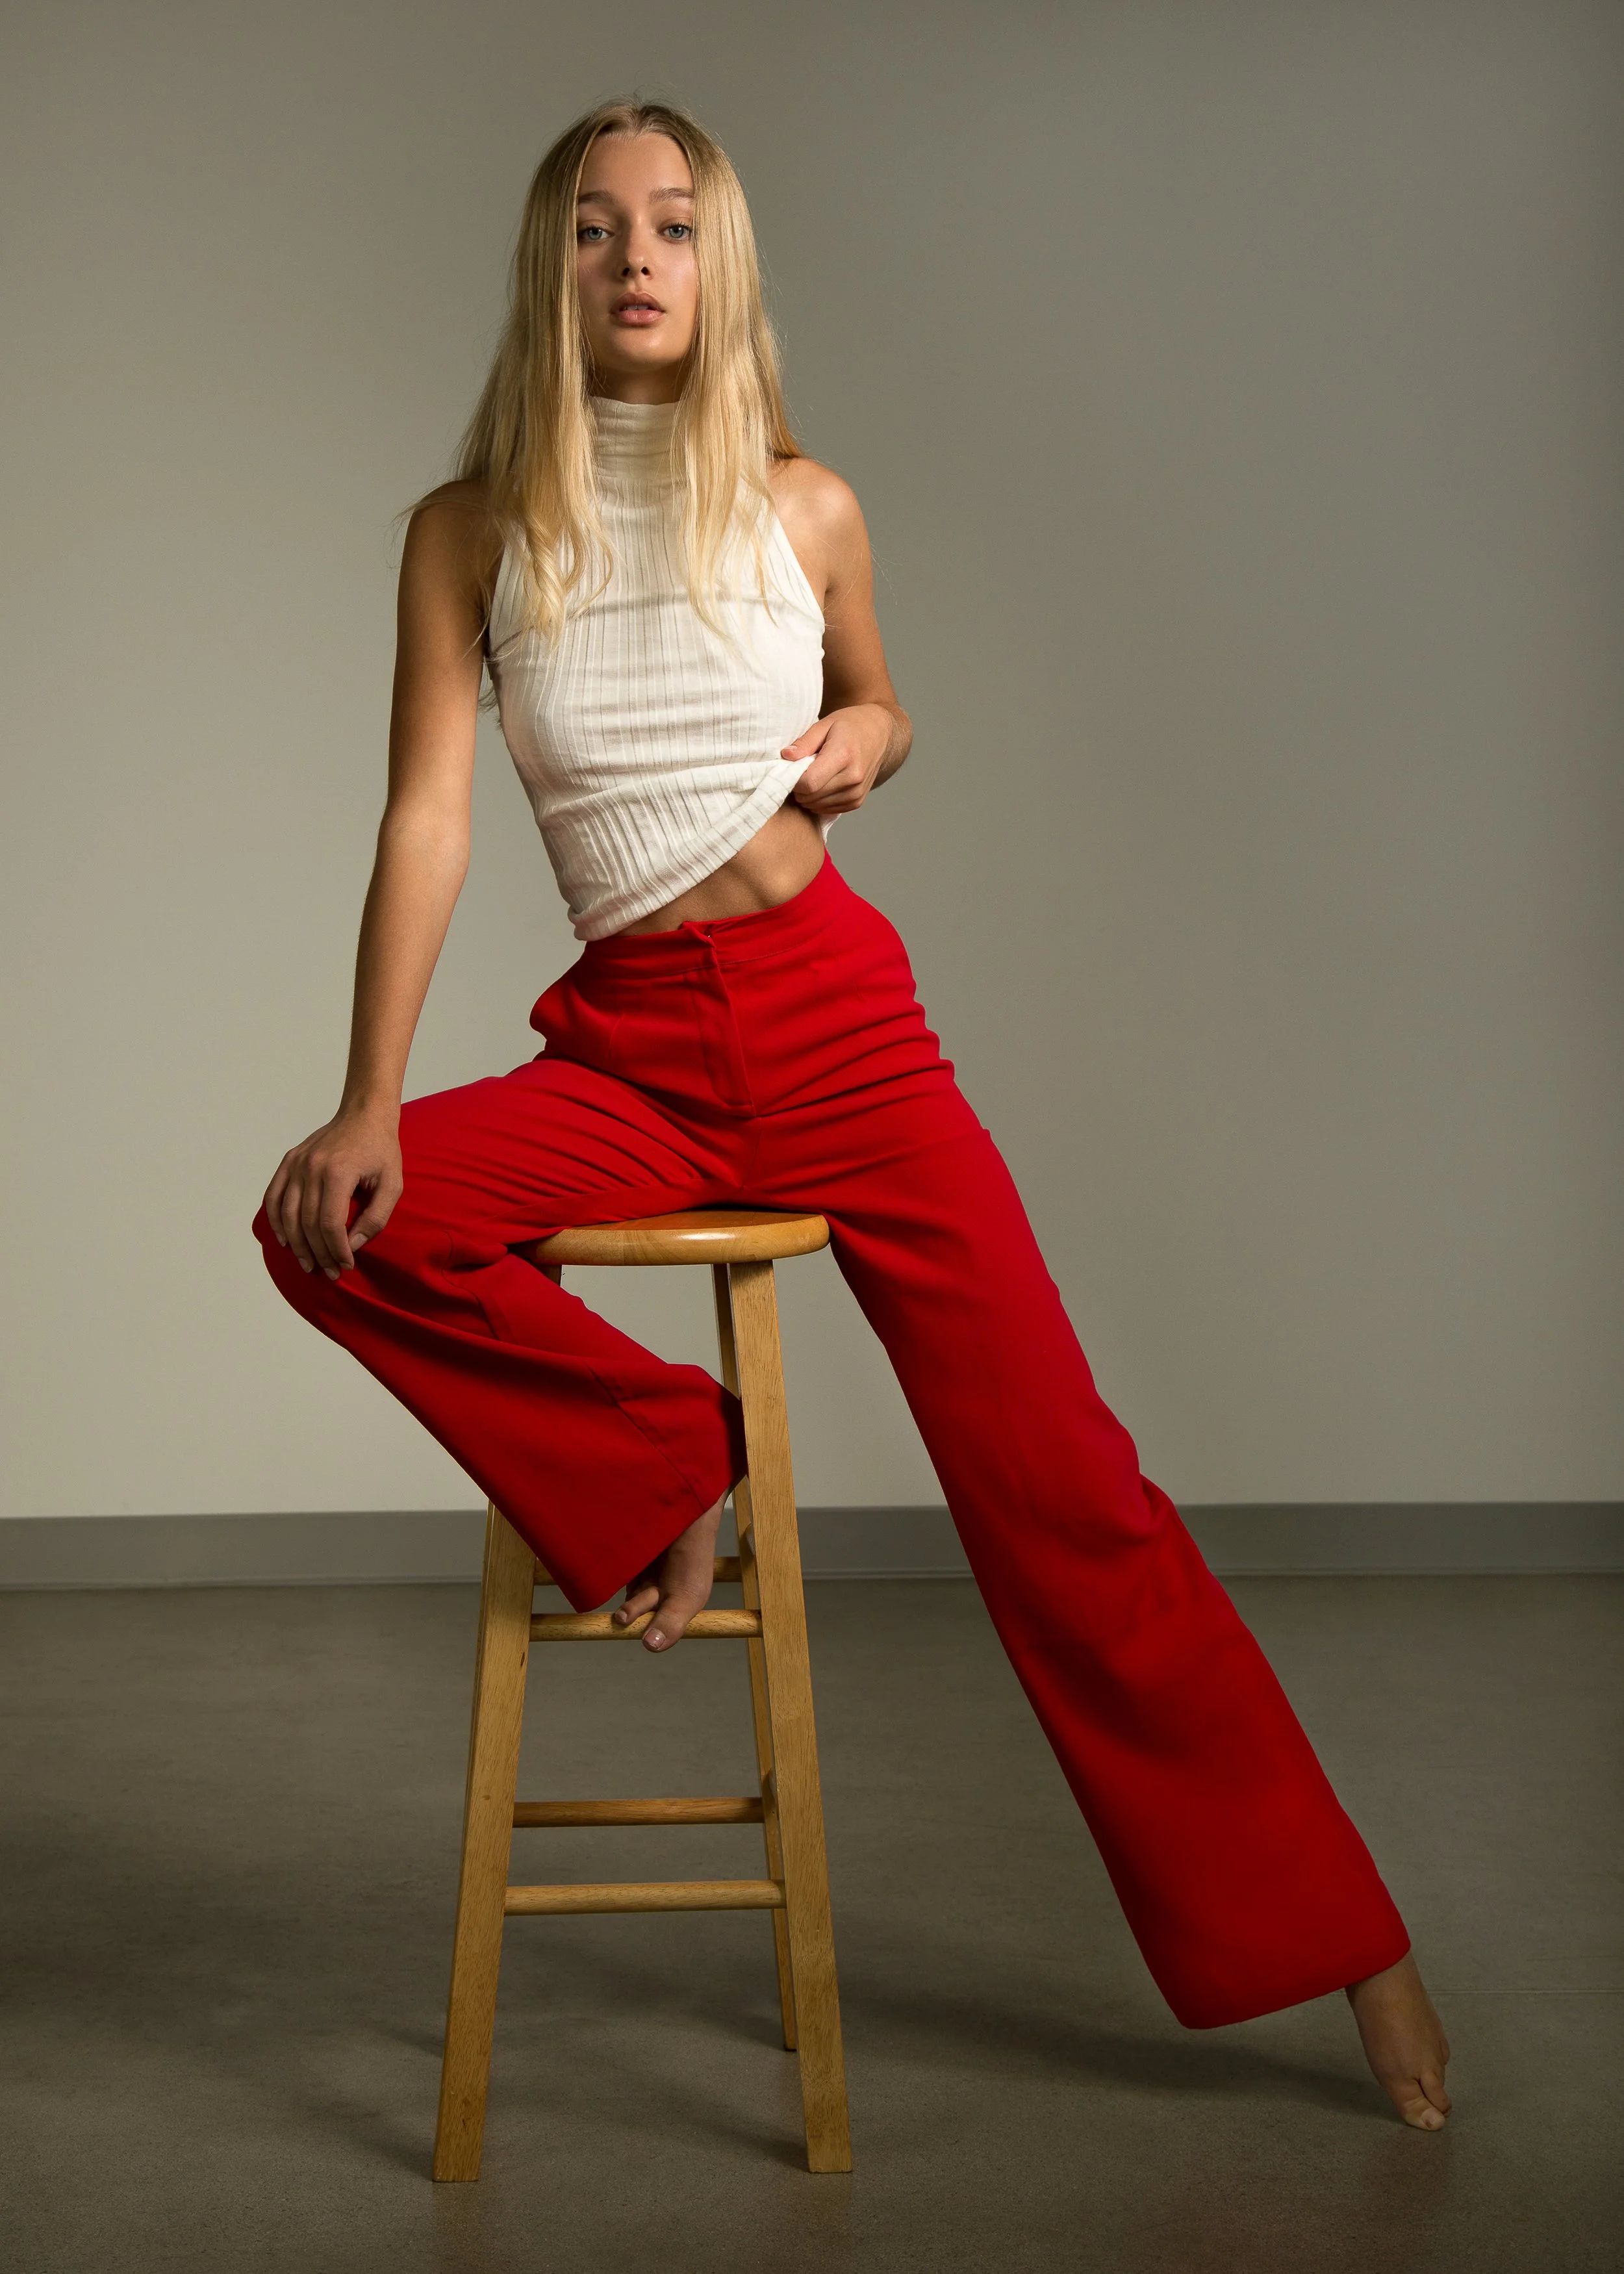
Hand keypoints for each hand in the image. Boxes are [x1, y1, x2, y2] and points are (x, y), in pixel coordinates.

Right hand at [262, 1107, 402, 1281]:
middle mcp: (312, 1167)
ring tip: (309, 1264)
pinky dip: (276, 1221)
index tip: (346, 1265)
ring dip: (297, 1245)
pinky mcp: (289, 1161)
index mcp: (338, 1172)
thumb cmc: (381, 1151)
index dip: (336, 1250)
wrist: (363, 1115)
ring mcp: (296, 1163)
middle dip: (319, 1253)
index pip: (330, 1223)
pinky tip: (286, 1240)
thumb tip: (351, 1246)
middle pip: (307, 1223)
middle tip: (330, 1272)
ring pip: (288, 1214)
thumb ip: (375, 1218)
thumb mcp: (392, 1185)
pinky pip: (274, 1197)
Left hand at [782, 705, 892, 816]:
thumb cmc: (851, 725)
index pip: (808, 783)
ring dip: (808, 795)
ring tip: (814, 774)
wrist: (879, 734)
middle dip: (799, 787)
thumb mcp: (825, 723)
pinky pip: (827, 809)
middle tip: (802, 770)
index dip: (794, 779)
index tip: (792, 768)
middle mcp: (853, 778)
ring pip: (816, 806)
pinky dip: (819, 800)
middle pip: (811, 797)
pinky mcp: (857, 802)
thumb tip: (786, 756)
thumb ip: (805, 742)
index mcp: (843, 756)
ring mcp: (856, 792)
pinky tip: (823, 783)